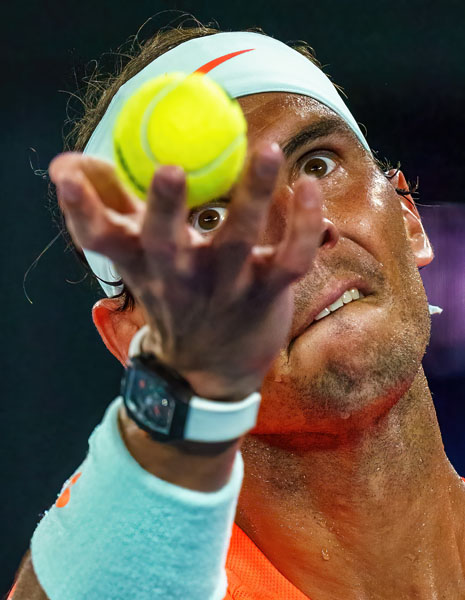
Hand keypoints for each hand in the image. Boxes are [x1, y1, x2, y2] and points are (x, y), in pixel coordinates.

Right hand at [49, 142, 323, 399]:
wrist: (208, 369)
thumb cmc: (172, 294)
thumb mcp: (136, 257)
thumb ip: (107, 205)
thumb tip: (63, 163)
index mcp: (142, 262)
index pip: (100, 239)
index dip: (80, 209)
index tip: (64, 177)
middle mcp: (179, 276)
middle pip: (165, 241)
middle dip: (164, 207)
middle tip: (170, 169)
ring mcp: (225, 286)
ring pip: (238, 240)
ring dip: (253, 196)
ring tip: (266, 152)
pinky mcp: (266, 293)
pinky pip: (290, 258)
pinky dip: (304, 226)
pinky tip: (309, 187)